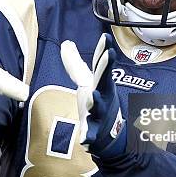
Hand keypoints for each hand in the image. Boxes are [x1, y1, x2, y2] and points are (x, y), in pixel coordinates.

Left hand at [60, 33, 125, 157]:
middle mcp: (103, 95)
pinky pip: (90, 133)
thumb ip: (74, 63)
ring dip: (97, 100)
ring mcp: (100, 113)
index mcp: (101, 83)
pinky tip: (84, 139)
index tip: (106, 37)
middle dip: (105, 67)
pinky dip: (88, 136)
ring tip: (93, 94)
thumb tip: (66, 43)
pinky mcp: (94, 130)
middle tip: (109, 54)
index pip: (101, 64)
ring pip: (99, 106)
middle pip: (103, 80)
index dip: (103, 50)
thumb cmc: (98, 102)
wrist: (108, 133)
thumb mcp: (86, 80)